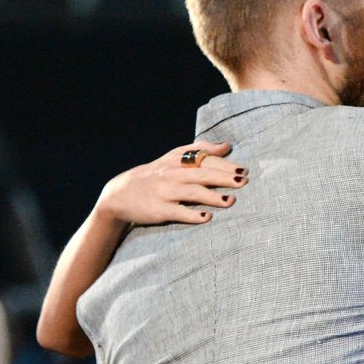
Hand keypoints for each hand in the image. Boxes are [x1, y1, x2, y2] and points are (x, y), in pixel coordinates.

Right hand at [96, 142, 247, 226]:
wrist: (120, 194)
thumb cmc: (154, 176)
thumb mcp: (172, 158)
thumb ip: (199, 150)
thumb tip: (226, 147)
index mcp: (178, 161)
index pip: (205, 160)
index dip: (225, 164)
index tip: (244, 170)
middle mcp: (172, 174)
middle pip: (203, 174)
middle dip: (224, 178)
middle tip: (243, 182)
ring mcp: (166, 192)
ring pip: (192, 192)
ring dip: (213, 197)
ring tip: (230, 201)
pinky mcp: (160, 209)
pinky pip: (178, 212)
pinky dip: (193, 215)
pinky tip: (207, 217)